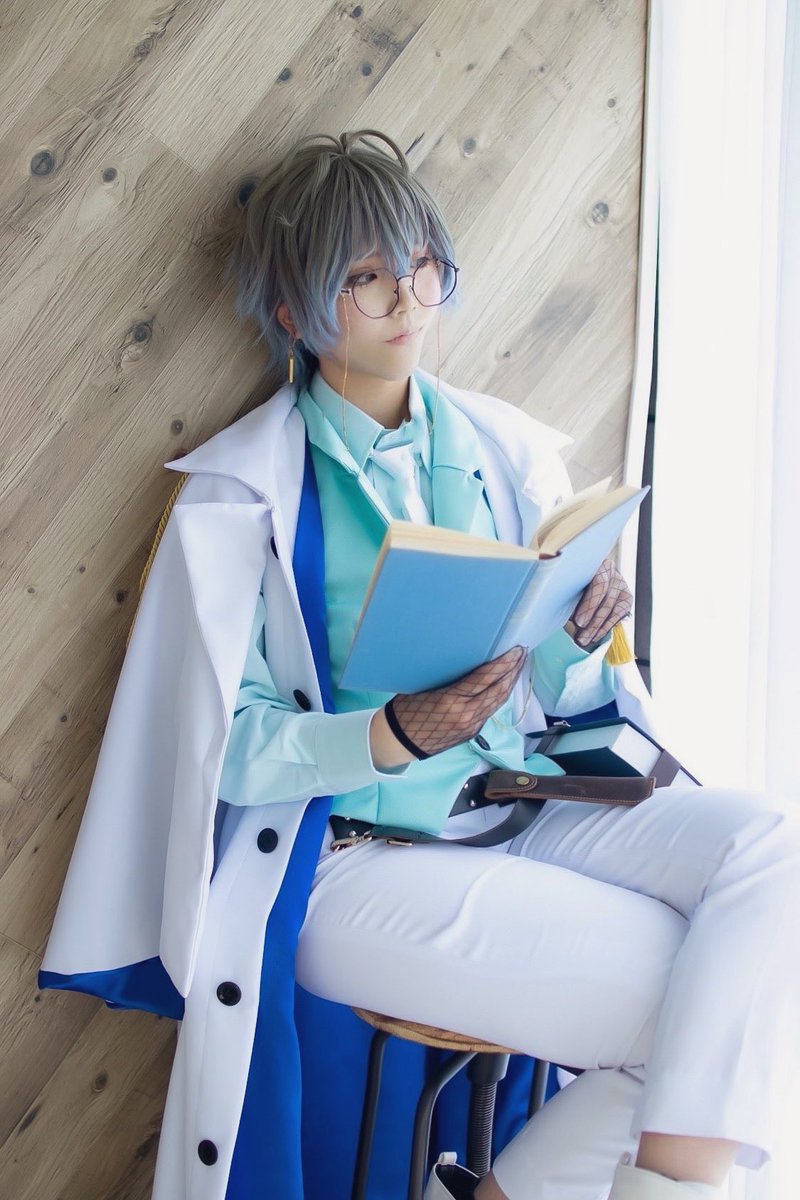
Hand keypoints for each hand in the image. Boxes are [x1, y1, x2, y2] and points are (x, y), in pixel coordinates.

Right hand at [383, 645, 527, 759]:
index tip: (516, 649)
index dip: (503, 663)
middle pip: (498, 690)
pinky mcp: (472, 733)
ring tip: (518, 666)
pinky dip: (499, 695)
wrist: (399, 742)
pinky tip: (503, 685)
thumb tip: (470, 661)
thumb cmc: (406, 709)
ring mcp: (471, 726)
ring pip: (498, 702)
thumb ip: (450, 678)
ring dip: (510, 683)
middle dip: (513, 671)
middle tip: (523, 652)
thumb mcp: (424, 687)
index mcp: (451, 701)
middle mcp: (466, 715)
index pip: (485, 678)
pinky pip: (490, 710)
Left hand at [569, 556, 632, 648]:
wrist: (581, 579)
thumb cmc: (569, 580)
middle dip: (592, 620)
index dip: (589, 604)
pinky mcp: (626, 598)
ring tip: (584, 641)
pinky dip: (605, 628)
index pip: (598, 583)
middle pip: (606, 598)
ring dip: (597, 628)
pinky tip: (595, 637)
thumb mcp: (563, 580)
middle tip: (580, 636)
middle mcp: (611, 571)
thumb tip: (549, 591)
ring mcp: (620, 584)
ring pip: (613, 608)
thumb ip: (560, 586)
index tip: (576, 621)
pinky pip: (618, 615)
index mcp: (595, 561)